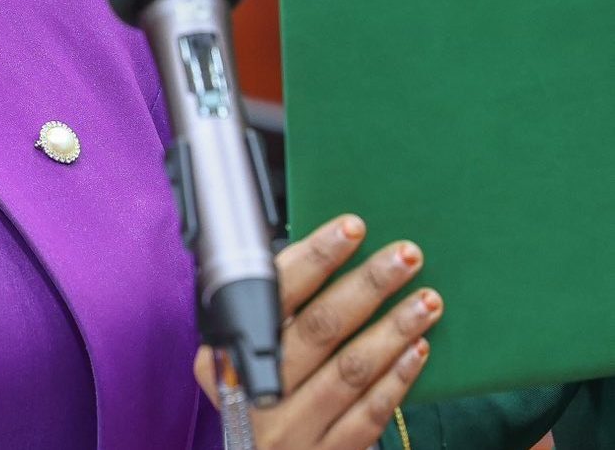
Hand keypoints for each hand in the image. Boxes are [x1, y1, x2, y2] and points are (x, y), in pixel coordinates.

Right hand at [195, 215, 442, 449]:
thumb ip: (274, 310)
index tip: (350, 228)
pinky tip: (418, 348)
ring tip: (426, 300)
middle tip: (404, 256)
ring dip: (394, 329)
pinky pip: (369, 412)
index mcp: (228, 352)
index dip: (315, 258)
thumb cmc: (254, 395)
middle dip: (367, 285)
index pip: (276, 294)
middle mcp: (258, 391)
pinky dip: (397, 377)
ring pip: (351, 369)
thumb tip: (325, 252)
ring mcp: (292, 428)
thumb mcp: (240, 352)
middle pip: (319, 328)